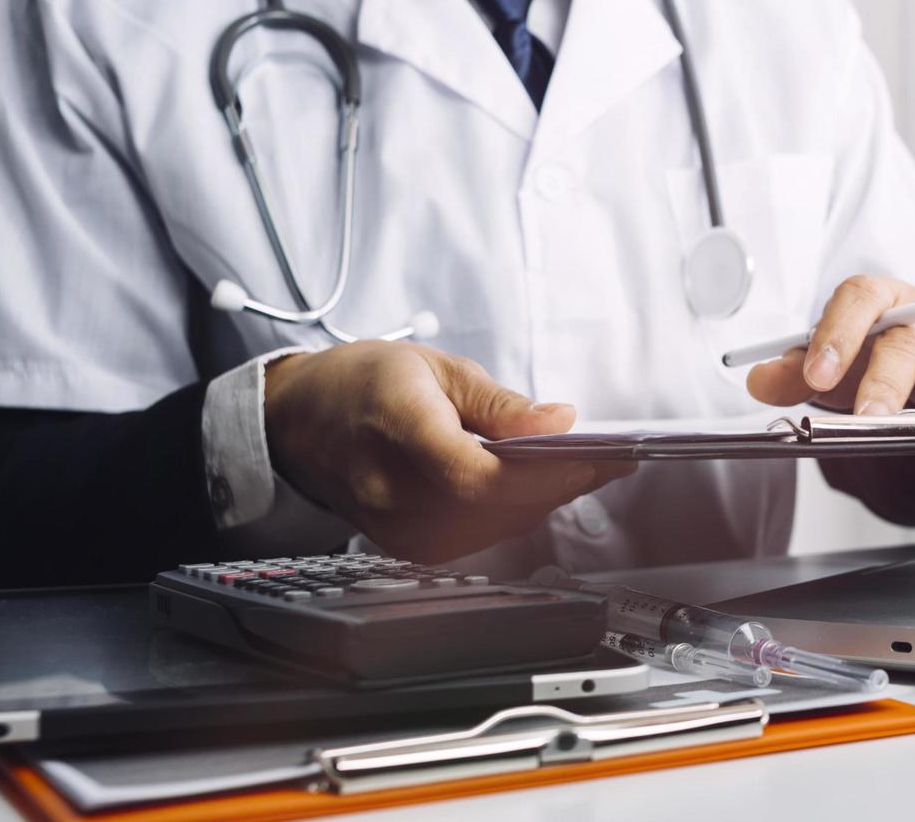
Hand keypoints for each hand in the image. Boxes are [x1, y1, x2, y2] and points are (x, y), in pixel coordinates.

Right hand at [263, 341, 633, 561]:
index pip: (477, 474)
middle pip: (496, 506)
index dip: (543, 473)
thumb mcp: (436, 369)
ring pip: (496, 526)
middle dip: (563, 483)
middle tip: (611, 457)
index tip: (594, 455)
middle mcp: (392, 491)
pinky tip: (539, 487)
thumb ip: (499, 404)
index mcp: (396, 431)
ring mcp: (397, 527)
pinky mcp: (408, 546)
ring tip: (585, 468)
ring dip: (547, 499)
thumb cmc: (365, 384)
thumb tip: (559, 424)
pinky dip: (517, 512)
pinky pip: (479, 536)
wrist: (303, 421)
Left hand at [746, 275, 914, 415]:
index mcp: (881, 299)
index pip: (859, 299)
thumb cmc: (878, 357)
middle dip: (888, 379)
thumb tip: (757, 382)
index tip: (814, 375)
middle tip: (871, 419)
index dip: (837, 334)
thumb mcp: (833, 366)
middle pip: (909, 335)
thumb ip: (792, 375)